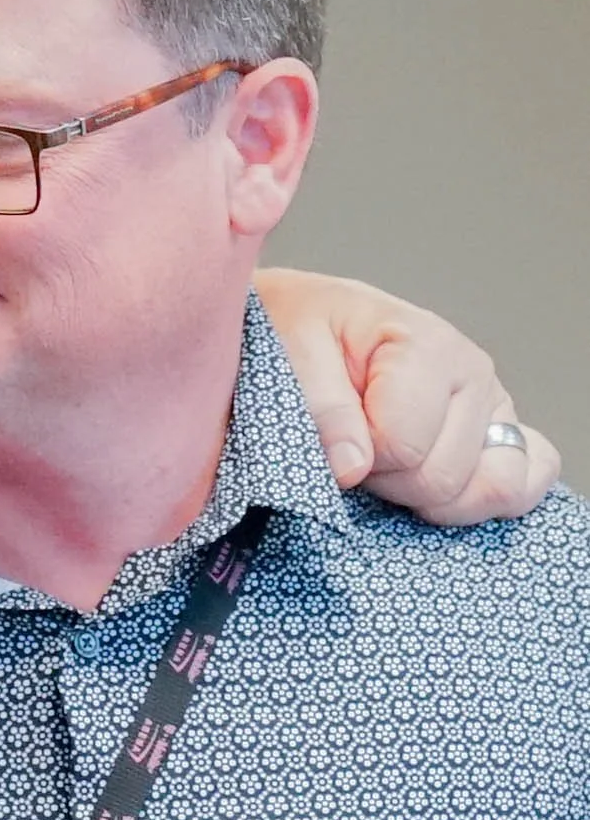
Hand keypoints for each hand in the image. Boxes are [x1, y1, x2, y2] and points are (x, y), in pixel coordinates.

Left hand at [257, 267, 559, 524]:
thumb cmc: (302, 331)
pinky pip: (529, 481)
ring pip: (491, 492)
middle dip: (386, 481)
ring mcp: (494, 406)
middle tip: (353, 450)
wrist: (310, 318)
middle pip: (442, 479)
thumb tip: (352, 468)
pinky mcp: (501, 433)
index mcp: (428, 345)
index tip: (330, 437)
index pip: (402, 447)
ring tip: (389, 465)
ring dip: (427, 498)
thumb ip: (320, 409)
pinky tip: (441, 491)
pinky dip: (487, 501)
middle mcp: (473, 373)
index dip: (354, 459)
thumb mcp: (291, 351)